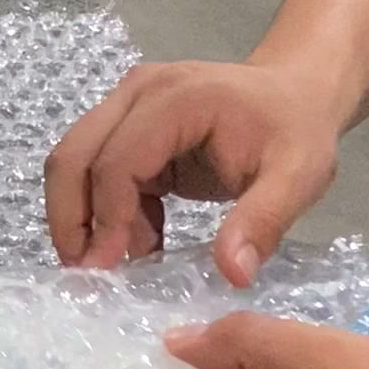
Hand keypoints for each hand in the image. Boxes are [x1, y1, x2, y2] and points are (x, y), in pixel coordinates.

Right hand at [44, 59, 337, 285]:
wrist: (295, 92)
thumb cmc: (297, 129)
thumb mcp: (298, 176)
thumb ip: (263, 221)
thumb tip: (233, 274)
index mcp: (176, 99)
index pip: (117, 161)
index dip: (106, 218)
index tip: (108, 272)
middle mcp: (138, 94)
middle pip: (73, 156)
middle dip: (71, 220)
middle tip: (86, 276)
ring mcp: (127, 108)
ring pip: (74, 165)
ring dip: (81, 220)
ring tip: (113, 267)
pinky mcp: (129, 130)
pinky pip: (98, 174)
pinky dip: (108, 215)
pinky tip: (143, 245)